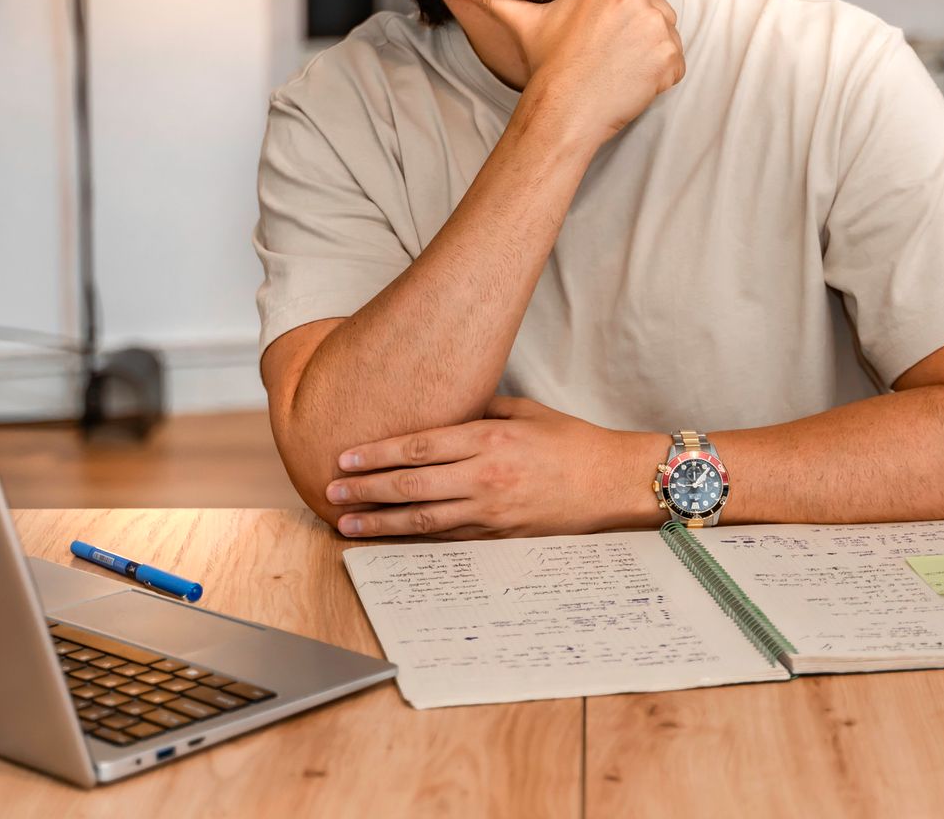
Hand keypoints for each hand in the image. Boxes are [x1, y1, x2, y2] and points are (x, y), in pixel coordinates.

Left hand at [325, 396, 662, 538]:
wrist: (612, 482)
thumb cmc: (571, 442)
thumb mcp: (524, 412)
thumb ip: (479, 410)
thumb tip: (441, 405)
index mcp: (488, 439)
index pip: (418, 447)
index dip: (376, 454)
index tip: (344, 456)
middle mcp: (485, 477)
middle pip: (412, 486)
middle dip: (366, 489)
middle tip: (331, 491)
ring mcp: (492, 513)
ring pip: (424, 520)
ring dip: (381, 522)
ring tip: (347, 523)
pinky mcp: (501, 537)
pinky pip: (450, 538)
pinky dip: (417, 538)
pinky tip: (393, 537)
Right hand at [451, 0, 683, 145]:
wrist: (565, 107)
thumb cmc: (546, 63)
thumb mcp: (521, 22)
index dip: (617, 18)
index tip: (599, 39)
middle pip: (653, 11)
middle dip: (636, 34)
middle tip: (607, 58)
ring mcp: (658, 26)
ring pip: (666, 37)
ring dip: (650, 56)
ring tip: (617, 70)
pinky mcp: (671, 56)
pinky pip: (677, 64)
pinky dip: (661, 78)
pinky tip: (632, 84)